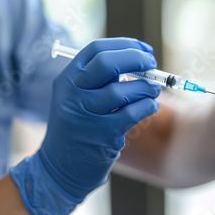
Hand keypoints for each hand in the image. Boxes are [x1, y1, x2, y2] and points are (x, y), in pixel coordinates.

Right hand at [10, 38, 160, 214]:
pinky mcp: (101, 135)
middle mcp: (72, 94)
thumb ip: (101, 80)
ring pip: (123, 90)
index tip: (144, 50)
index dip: (125, 45)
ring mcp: (85, 115)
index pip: (96, 49)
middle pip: (108, 64)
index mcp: (66, 79)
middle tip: (152, 64)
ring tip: (153, 91)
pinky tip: (150, 106)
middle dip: (136, 59)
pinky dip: (147, 106)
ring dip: (146, 87)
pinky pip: (132, 113)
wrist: (60, 169)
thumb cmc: (77, 128)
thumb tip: (139, 62)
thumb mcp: (77, 98)